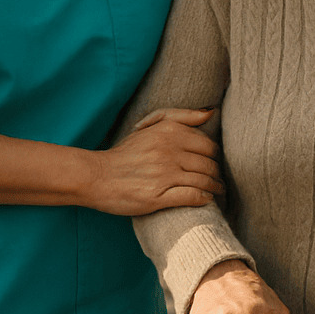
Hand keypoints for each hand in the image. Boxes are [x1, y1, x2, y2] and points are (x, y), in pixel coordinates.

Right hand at [90, 108, 222, 215]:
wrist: (96, 176)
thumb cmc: (126, 153)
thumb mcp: (151, 126)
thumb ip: (181, 116)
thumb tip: (210, 112)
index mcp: (169, 132)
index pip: (208, 145)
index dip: (214, 156)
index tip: (213, 164)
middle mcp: (168, 150)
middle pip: (209, 164)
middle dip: (216, 173)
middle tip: (218, 180)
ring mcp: (164, 174)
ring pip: (204, 180)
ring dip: (214, 188)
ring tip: (216, 191)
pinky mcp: (158, 195)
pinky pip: (193, 196)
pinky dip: (203, 199)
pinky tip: (205, 200)